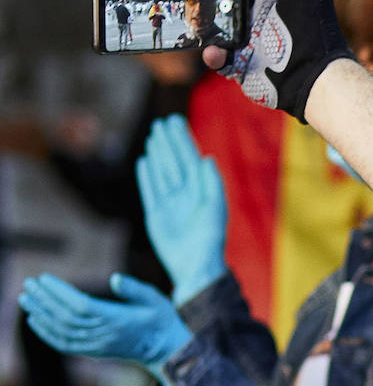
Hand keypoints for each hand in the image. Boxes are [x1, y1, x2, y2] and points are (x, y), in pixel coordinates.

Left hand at [19, 273, 192, 385]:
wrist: (165, 350)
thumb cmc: (162, 319)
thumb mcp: (156, 299)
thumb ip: (135, 289)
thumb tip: (114, 278)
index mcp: (119, 320)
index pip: (81, 306)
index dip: (60, 293)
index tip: (44, 278)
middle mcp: (104, 335)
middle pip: (66, 317)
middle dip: (45, 300)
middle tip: (29, 284)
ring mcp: (97, 345)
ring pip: (61, 330)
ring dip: (41, 314)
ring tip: (26, 298)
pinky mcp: (92, 351)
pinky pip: (63, 344)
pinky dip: (46, 332)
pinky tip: (35, 320)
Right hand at [136, 114, 227, 304]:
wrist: (195, 265)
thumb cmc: (210, 238)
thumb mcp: (215, 208)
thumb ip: (211, 183)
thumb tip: (206, 158)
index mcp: (200, 189)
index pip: (189, 157)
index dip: (182, 139)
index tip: (175, 120)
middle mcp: (185, 193)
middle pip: (174, 161)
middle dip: (168, 142)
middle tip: (162, 122)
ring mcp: (170, 203)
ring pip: (162, 172)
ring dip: (157, 154)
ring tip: (153, 136)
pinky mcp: (156, 215)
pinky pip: (150, 190)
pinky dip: (147, 176)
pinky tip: (144, 162)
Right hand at [206, 0, 354, 122]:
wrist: (316, 78)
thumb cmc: (313, 30)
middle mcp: (259, 10)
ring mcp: (248, 35)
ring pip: (214, 21)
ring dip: (203, 20)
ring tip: (196, 20)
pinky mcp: (241, 61)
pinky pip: (218, 54)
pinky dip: (213, 54)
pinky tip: (215, 53)